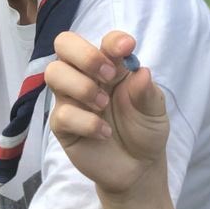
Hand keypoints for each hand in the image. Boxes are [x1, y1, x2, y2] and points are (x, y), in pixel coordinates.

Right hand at [47, 30, 168, 194]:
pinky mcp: (62, 126)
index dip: (113, 40)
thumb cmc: (144, 131)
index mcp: (111, 66)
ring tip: (103, 105)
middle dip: (85, 55)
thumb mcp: (155, 111)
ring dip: (81, 86)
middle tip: (108, 77)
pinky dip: (86, 122)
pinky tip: (104, 133)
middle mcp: (86, 76)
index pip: (104, 41)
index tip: (127, 48)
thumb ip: (147, 92)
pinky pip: (62, 114)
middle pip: (64, 44)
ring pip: (54, 73)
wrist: (138, 168)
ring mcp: (71, 99)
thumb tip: (140, 71)